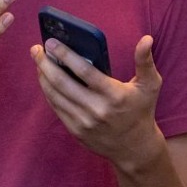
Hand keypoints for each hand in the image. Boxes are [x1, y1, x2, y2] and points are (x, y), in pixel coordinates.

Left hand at [31, 34, 162, 169]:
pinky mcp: (75, 131)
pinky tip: (44, 78)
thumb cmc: (141, 110)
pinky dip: (47, 90)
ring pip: (55, 95)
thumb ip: (145, 61)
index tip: (51, 42)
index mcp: (114, 95)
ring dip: (42, 75)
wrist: (135, 148)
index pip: (84, 71)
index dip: (65, 55)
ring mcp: (84, 122)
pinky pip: (56, 107)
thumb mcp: (150, 85)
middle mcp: (97, 109)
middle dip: (45, 63)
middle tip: (36, 48)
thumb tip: (146, 39)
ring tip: (38, 60)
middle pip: (62, 82)